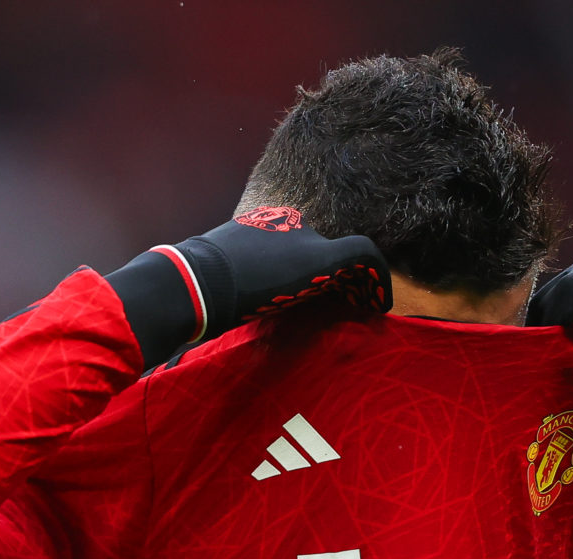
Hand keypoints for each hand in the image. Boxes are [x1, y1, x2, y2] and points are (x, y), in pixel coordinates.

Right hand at [106, 207, 390, 367]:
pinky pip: (364, 256)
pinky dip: (378, 277)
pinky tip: (382, 305)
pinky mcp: (321, 256)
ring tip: (369, 306)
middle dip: (340, 279)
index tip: (317, 296)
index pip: (297, 244)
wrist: (193, 282)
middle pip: (323, 249)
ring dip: (360, 281)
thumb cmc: (191, 289)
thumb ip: (228, 287)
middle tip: (350, 304)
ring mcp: (303, 237)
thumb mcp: (212, 281)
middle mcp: (285, 224)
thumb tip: (210, 320)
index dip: (311, 272)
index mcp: (258, 227)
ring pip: (346, 254)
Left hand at [528, 240, 572, 426]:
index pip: (546, 300)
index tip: (509, 351)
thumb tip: (530, 357)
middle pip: (551, 289)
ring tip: (534, 338)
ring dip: (552, 310)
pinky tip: (566, 322)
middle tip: (513, 348)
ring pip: (569, 281)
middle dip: (534, 318)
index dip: (528, 324)